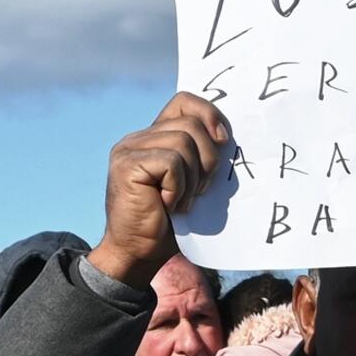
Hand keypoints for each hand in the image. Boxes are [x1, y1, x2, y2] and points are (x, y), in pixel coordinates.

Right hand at [88, 93, 229, 287]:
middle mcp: (138, 138)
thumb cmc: (171, 222)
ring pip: (183, 142)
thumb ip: (201, 155)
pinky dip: (178, 187)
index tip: (224, 140)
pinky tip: (168, 204)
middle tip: (200, 190)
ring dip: (193, 177)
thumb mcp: (193, 182)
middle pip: (191, 124)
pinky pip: (171, 162)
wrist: (140, 252)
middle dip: (208, 158)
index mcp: (155, 137)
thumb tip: (229, 137)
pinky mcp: (127, 165)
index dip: (209, 113)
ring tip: (182, 200)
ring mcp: (129, 150)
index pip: (184, 102)